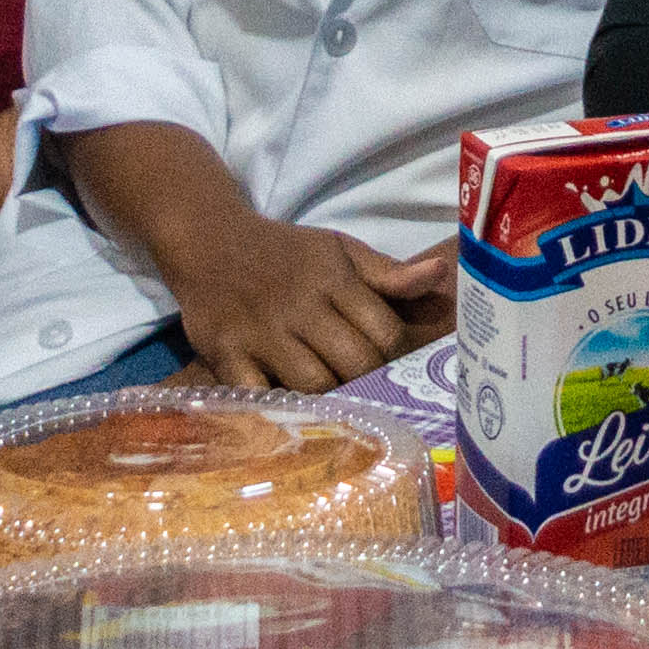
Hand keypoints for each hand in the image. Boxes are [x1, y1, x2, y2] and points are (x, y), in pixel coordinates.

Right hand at [167, 211, 451, 392]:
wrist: (209, 241)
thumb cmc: (285, 253)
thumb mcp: (339, 250)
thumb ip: (389, 273)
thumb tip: (439, 275)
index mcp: (333, 278)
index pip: (385, 332)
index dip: (392, 352)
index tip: (384, 356)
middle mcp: (299, 305)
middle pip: (355, 363)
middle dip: (365, 378)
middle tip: (357, 378)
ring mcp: (261, 333)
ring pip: (314, 385)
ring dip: (327, 395)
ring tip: (327, 388)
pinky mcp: (225, 354)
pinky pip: (261, 397)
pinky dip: (278, 407)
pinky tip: (288, 403)